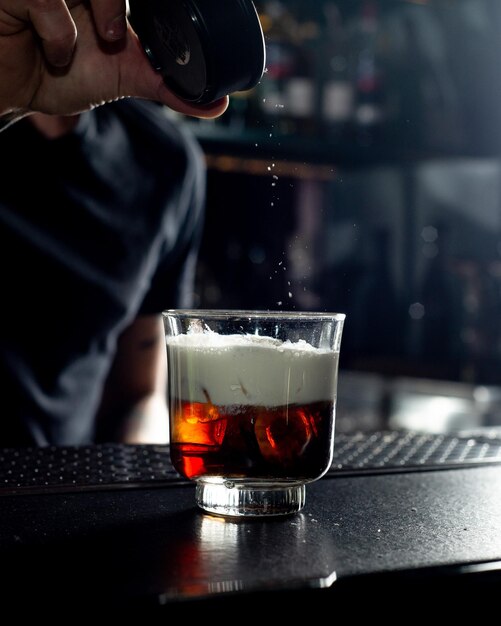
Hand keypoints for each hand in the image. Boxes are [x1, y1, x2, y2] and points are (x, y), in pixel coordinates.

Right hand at [0, 0, 227, 122]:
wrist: (16, 90)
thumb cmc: (61, 75)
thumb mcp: (126, 77)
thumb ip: (169, 86)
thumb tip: (218, 104)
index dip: (149, 4)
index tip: (140, 35)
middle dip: (120, 4)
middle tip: (118, 36)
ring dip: (103, 10)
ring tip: (95, 41)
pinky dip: (57, 32)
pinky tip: (52, 52)